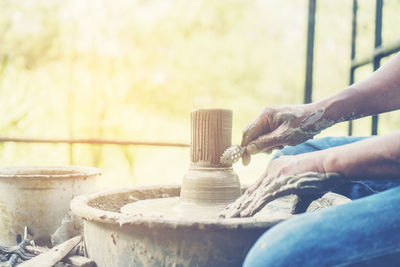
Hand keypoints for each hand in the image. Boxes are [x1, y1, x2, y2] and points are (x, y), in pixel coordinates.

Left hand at [220, 153, 345, 217]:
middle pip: (252, 191)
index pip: (256, 188)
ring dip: (243, 207)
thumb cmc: (318, 177)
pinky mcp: (281, 182)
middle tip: (226, 214)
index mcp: (274, 170)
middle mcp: (272, 171)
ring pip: (255, 194)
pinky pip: (265, 196)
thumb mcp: (303, 190)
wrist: (329, 167)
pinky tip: (247, 213)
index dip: (245, 199)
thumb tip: (294, 212)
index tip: (235, 208)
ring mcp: (276, 176)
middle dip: (239, 204)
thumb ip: (296, 202)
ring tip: (232, 216)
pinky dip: (255, 206)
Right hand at [240, 105, 328, 164]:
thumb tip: (248, 150)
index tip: (245, 162)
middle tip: (271, 151)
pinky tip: (283, 142)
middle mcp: (265, 114)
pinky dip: (272, 141)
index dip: (245, 149)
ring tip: (281, 145)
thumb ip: (265, 143)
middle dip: (258, 146)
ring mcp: (270, 117)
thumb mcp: (284, 137)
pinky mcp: (276, 121)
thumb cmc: (303, 125)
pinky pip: (267, 133)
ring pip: (260, 135)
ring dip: (266, 145)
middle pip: (252, 135)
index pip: (247, 134)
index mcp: (265, 115)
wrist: (321, 115)